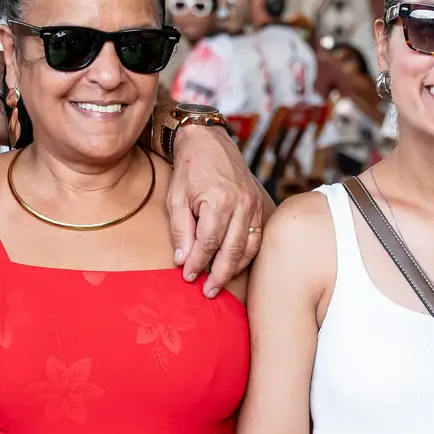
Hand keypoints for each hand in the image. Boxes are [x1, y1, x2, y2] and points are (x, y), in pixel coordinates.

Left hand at [166, 124, 271, 295]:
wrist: (209, 141)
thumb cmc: (189, 169)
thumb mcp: (176, 198)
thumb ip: (180, 231)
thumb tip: (182, 261)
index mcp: (219, 200)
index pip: (209, 243)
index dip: (198, 264)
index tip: (188, 277)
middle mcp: (241, 203)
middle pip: (233, 250)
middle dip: (219, 275)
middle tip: (208, 292)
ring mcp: (253, 204)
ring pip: (249, 247)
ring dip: (235, 269)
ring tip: (220, 284)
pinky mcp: (258, 203)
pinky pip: (257, 236)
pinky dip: (247, 255)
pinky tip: (235, 265)